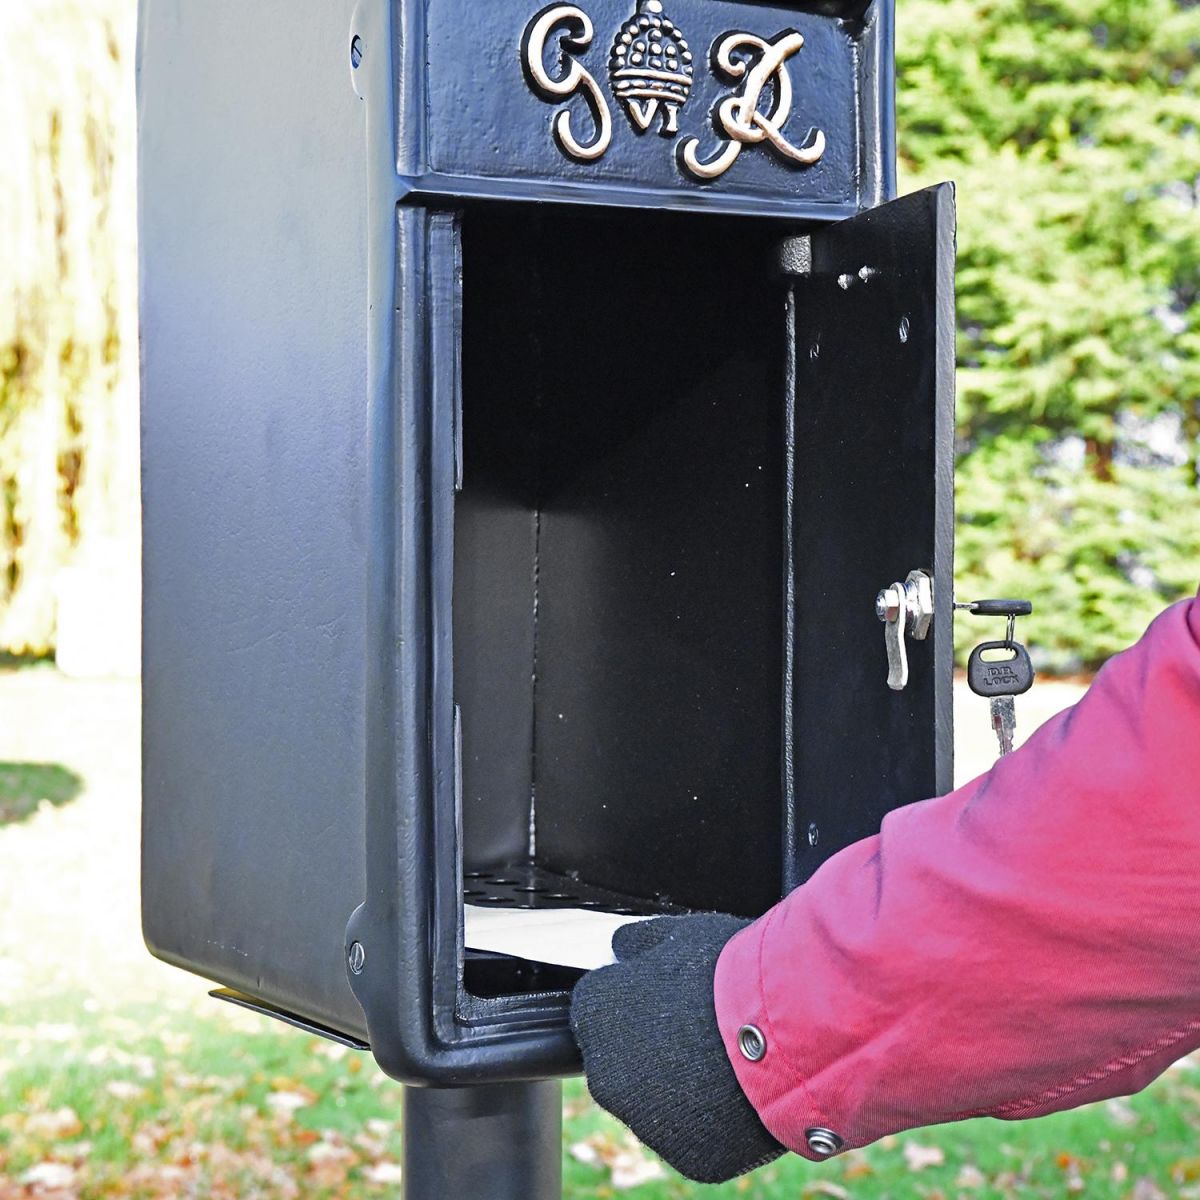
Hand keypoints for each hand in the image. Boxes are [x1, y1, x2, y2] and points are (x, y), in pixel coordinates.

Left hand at [569, 913, 784, 1182]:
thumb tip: (621, 947)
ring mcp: (645, 1121)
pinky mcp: (687, 1154)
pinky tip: (737, 1091)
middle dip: (648, 1046)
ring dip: (677, 1084)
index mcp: (598, 1014)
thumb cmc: (730, 974)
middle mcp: (607, 1074)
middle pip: (618, 1060)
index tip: (662, 993)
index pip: (596, 1005)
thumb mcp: (677, 934)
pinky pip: (693, 1134)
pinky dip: (710, 1118)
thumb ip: (637, 943)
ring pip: (654, 1101)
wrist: (786, 1032)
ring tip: (724, 1057)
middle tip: (696, 1027)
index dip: (632, 996)